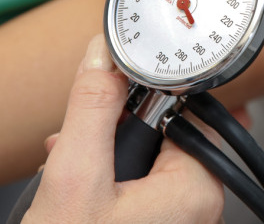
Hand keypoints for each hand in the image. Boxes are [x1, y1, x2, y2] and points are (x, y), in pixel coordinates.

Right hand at [24, 34, 222, 223]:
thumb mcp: (74, 176)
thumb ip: (92, 107)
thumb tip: (102, 55)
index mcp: (196, 191)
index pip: (192, 110)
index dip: (153, 90)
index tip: (123, 81)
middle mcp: (197, 209)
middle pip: (167, 135)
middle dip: (118, 125)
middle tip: (79, 131)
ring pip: (148, 163)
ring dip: (104, 154)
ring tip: (65, 162)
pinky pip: (139, 193)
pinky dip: (105, 182)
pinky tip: (71, 187)